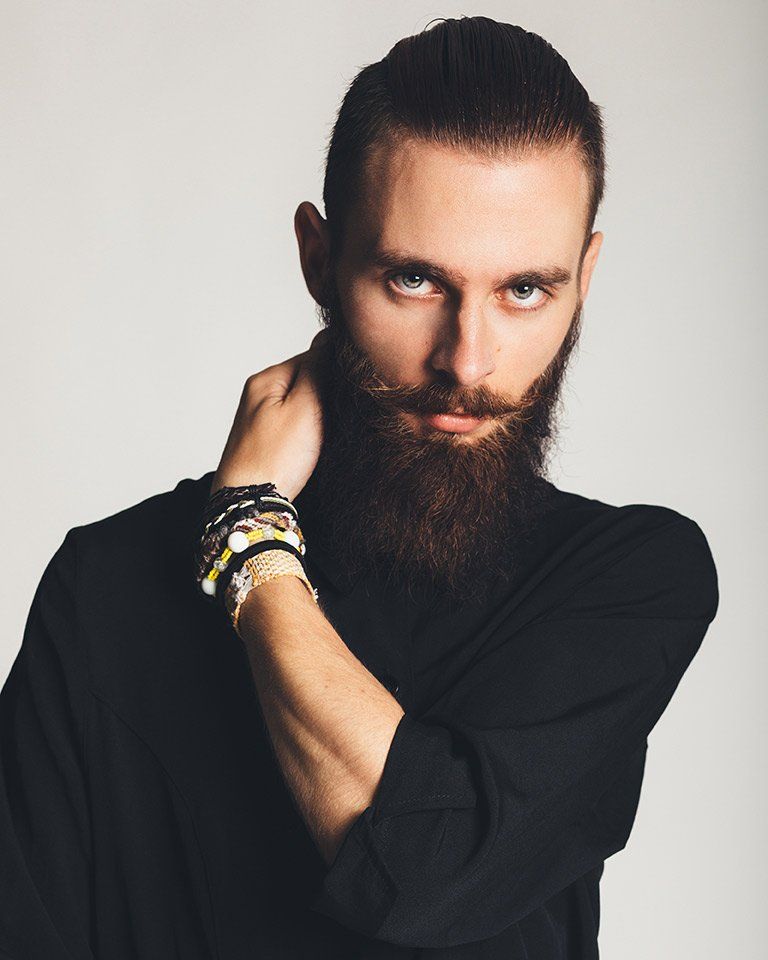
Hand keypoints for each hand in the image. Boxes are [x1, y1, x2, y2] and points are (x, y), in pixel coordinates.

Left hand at [209, 329, 330, 500]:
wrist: (249, 507)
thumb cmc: (277, 457)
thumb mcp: (306, 405)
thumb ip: (319, 368)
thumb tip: (330, 334)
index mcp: (266, 378)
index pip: (314, 357)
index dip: (336, 376)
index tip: (343, 399)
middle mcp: (259, 395)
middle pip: (309, 383)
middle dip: (327, 399)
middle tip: (333, 423)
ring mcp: (261, 421)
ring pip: (305, 409)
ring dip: (320, 420)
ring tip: (323, 440)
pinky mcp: (265, 445)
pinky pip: (296, 429)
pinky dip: (309, 437)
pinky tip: (310, 452)